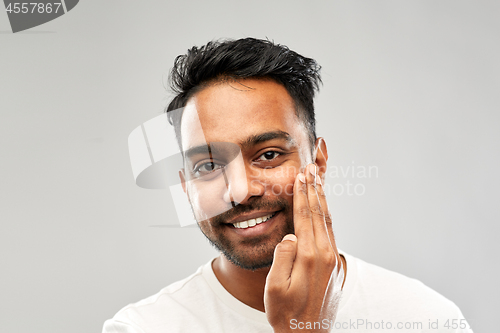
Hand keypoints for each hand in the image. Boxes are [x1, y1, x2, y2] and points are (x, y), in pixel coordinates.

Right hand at [264, 163, 343, 332]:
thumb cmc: (285, 313)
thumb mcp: (274, 288)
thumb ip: (282, 258)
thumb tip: (290, 236)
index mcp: (309, 257)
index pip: (305, 217)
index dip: (303, 194)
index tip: (302, 176)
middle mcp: (325, 255)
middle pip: (319, 214)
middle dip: (314, 189)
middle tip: (312, 168)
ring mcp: (332, 260)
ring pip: (328, 222)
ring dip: (322, 200)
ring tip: (318, 181)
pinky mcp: (334, 266)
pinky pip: (330, 233)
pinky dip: (325, 216)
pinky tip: (322, 210)